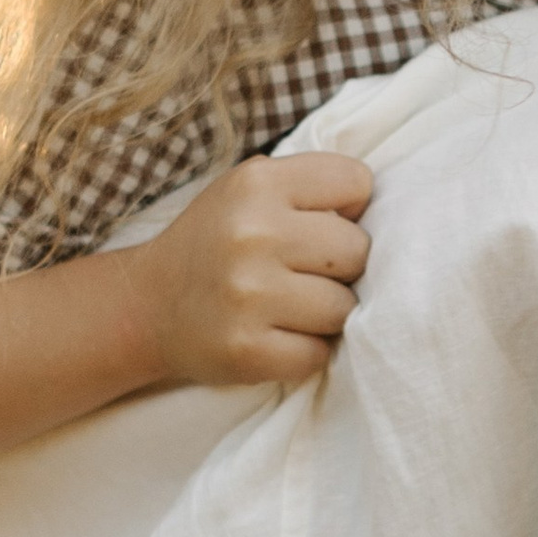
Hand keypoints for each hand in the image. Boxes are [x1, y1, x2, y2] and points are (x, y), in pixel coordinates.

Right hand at [128, 152, 374, 390]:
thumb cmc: (217, 244)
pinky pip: (320, 354)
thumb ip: (313, 189)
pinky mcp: (247, 349)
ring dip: (327, 314)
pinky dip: (307, 351)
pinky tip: (278, 336)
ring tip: (290, 307)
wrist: (146, 306)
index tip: (321, 226)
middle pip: (358, 251)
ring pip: (345, 308)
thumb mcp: (251, 192)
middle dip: (341, 267)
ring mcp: (248, 294)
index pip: (357, 183)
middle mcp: (251, 233)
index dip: (350, 210)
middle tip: (303, 274)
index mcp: (257, 182)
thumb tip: (391, 216)